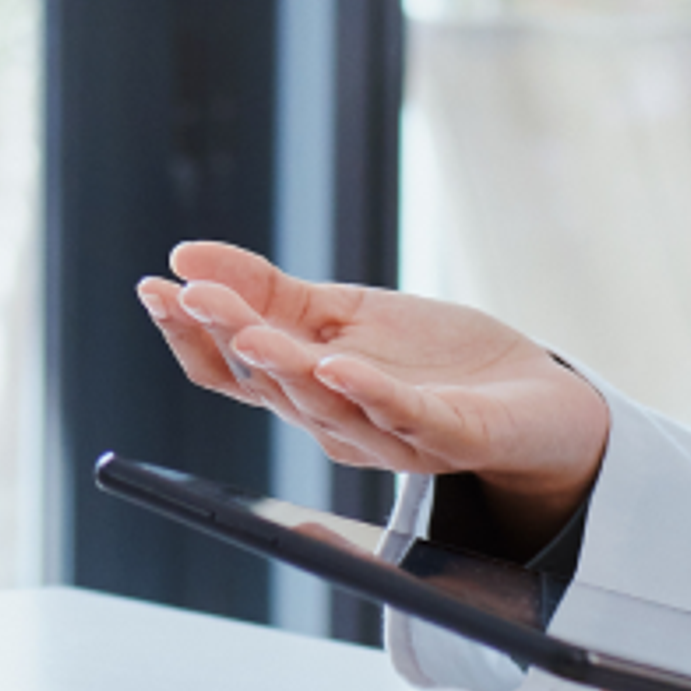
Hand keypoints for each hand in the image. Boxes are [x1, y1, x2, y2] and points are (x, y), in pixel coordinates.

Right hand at [139, 242, 612, 544]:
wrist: (537, 401)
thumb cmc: (436, 363)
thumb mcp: (346, 313)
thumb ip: (270, 292)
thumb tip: (187, 256)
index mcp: (307, 389)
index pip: (232, 370)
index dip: (189, 333)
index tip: (154, 288)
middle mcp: (337, 420)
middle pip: (268, 383)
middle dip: (224, 336)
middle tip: (187, 295)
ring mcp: (392, 433)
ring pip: (325, 404)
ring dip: (284, 366)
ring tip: (248, 327)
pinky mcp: (449, 435)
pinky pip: (404, 418)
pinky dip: (368, 393)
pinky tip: (339, 364)